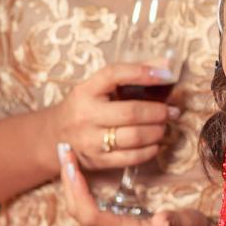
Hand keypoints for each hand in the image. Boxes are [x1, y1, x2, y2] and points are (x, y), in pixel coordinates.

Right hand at [50, 63, 178, 170]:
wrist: (54, 136)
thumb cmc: (84, 107)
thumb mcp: (98, 88)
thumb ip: (131, 74)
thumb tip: (166, 65)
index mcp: (85, 91)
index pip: (114, 75)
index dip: (142, 73)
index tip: (166, 75)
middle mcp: (85, 115)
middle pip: (131, 112)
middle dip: (159, 111)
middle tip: (171, 111)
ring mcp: (90, 140)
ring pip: (134, 137)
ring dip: (157, 131)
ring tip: (163, 126)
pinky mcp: (97, 160)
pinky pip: (131, 157)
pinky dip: (150, 150)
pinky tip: (154, 143)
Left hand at [56, 144, 215, 225]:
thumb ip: (175, 223)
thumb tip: (161, 220)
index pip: (90, 216)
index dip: (77, 191)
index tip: (71, 164)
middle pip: (78, 213)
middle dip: (68, 182)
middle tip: (64, 150)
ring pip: (80, 211)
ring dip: (71, 184)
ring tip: (69, 156)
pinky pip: (88, 209)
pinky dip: (80, 189)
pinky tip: (81, 172)